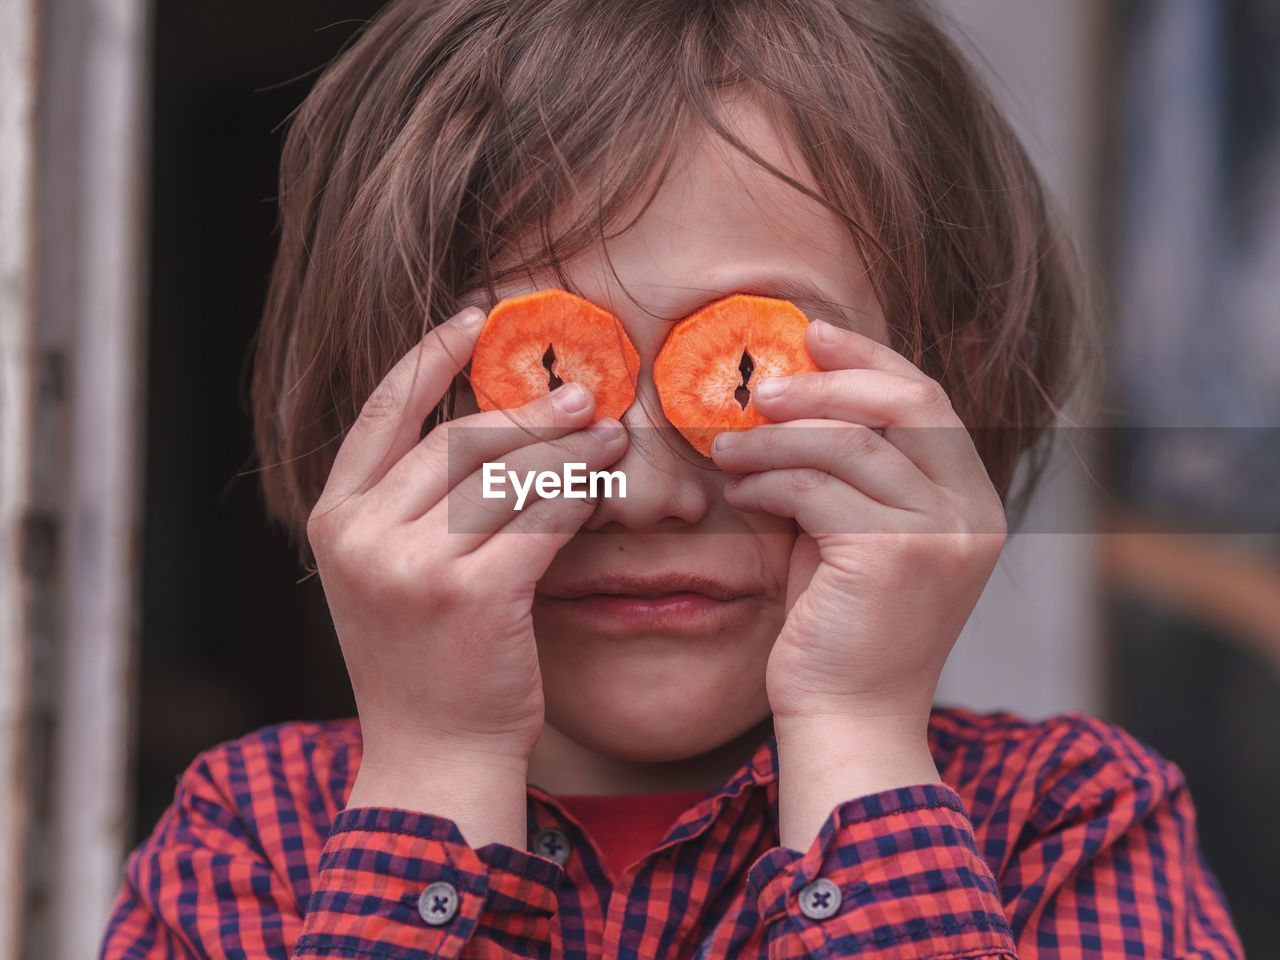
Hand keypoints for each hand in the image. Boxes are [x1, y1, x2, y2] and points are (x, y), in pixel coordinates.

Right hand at [306, 307, 627, 835]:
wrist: (434, 754)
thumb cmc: (424, 660)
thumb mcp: (391, 572)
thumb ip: (416, 501)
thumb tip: (495, 420)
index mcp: (334, 520)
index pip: (382, 412)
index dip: (429, 357)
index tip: (475, 321)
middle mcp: (363, 536)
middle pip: (459, 440)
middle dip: (528, 412)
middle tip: (579, 395)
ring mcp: (414, 565)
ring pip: (508, 475)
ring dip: (565, 448)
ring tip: (604, 432)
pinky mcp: (474, 594)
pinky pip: (543, 519)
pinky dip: (578, 495)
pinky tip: (601, 483)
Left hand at [710, 318, 1006, 735]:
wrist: (846, 721)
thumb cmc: (837, 630)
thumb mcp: (849, 535)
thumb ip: (843, 471)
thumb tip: (790, 396)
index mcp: (972, 501)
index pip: (928, 400)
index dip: (868, 360)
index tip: (812, 335)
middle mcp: (973, 512)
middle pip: (906, 403)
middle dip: (827, 384)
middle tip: (763, 389)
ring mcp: (943, 534)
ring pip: (851, 444)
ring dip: (777, 438)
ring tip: (727, 449)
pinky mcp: (898, 557)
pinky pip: (819, 488)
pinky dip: (769, 479)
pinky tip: (739, 491)